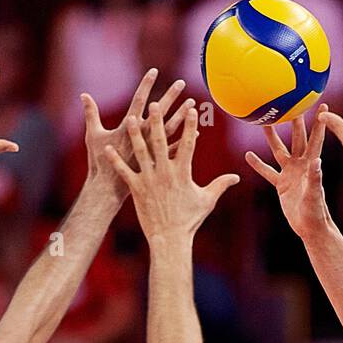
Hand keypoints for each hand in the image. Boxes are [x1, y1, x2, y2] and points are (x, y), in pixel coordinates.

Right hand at [82, 69, 190, 204]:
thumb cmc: (99, 162)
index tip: (154, 70)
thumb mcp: (93, 136)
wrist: (107, 189)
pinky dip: (184, 141)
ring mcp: (150, 149)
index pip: (138, 100)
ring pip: (170, 129)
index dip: (146, 85)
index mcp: (127, 127)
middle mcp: (141, 136)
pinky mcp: (156, 162)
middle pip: (159, 112)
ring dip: (181, 116)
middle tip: (181, 82)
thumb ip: (90, 114)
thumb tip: (83, 94)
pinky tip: (197, 133)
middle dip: (170, 96)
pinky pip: (174, 150)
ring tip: (192, 103)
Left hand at [106, 103, 238, 240]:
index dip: (190, 126)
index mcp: (183, 173)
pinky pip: (124, 172)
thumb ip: (220, 185)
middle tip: (154, 104)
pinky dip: (115, 161)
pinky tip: (106, 149)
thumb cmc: (190, 220)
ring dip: (134, 135)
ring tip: (129, 118)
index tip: (191, 109)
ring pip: (141, 153)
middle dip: (157, 121)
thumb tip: (236, 177)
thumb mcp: (207, 201)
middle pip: (161, 142)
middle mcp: (165, 173)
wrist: (170, 238)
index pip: (188, 144)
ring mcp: (150, 180)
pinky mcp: (137, 189)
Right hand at [246, 105, 332, 239]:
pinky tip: (248, 155)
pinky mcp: (281, 184)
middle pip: (296, 138)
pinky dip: (258, 164)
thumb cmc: (316, 212)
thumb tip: (317, 160)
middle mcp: (301, 165)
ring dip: (272, 137)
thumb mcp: (315, 195)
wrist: (309, 227)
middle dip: (293, 121)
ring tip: (264, 122)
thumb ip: (315, 179)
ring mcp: (290, 174)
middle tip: (289, 102)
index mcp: (311, 165)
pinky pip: (267, 172)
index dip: (320, 123)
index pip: (316, 139)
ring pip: (279, 151)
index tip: (322, 104)